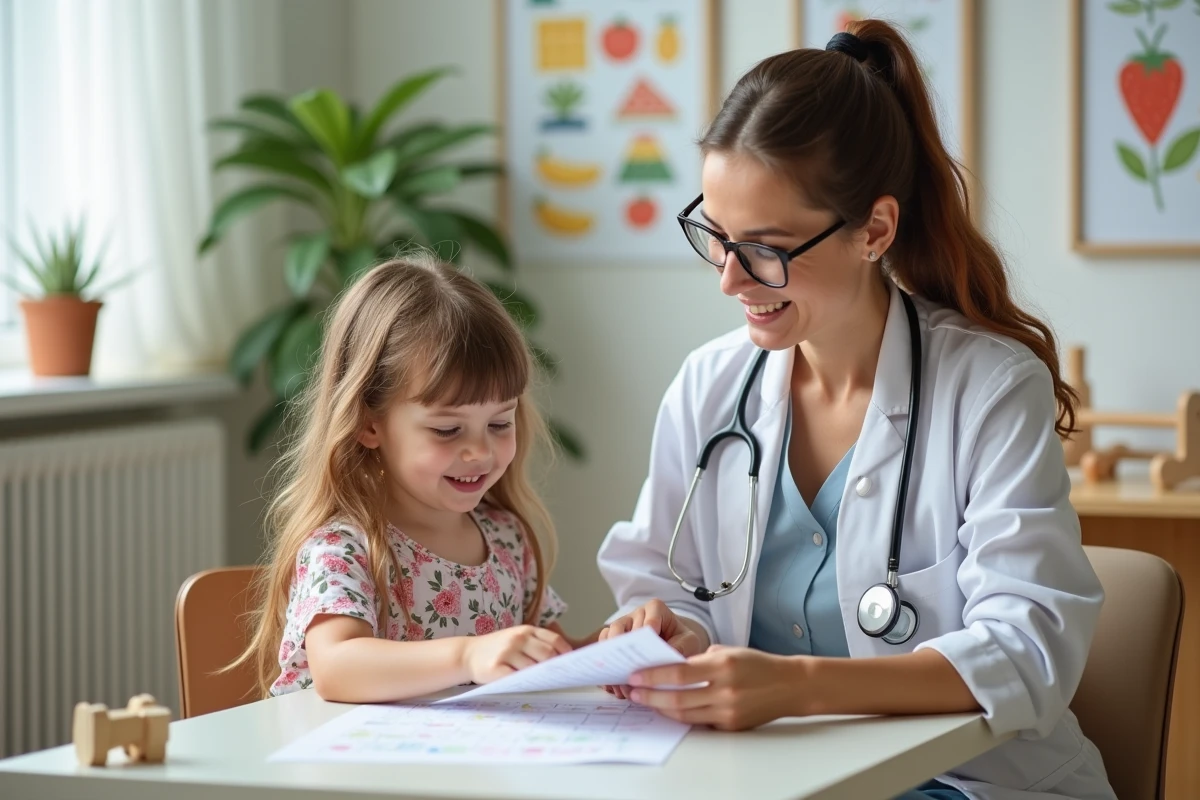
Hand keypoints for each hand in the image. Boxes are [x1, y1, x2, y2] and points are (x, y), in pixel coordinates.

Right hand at [463, 625, 571, 683]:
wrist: (468, 654)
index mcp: (526, 630)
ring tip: (548, 685)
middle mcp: (517, 639)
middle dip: (557, 668)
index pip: (554, 640)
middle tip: (562, 679)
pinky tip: (530, 688)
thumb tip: (562, 662)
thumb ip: (536, 645)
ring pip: (533, 669)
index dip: (566, 653)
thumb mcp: (517, 639)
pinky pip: (517, 679)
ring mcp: (506, 653)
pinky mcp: (496, 669)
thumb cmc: (498, 648)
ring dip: (542, 679)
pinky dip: (526, 684)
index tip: (572, 664)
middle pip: (547, 655)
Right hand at [598, 600, 706, 698]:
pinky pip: (603, 652)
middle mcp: (635, 615)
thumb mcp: (689, 642)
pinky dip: (607, 669)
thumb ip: (681, 647)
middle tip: (629, 670)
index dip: (648, 627)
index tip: (649, 641)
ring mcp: (622, 627)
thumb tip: (665, 658)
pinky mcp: (613, 642)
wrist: (676, 646)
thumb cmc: (682, 641)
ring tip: (621, 685)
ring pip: (607, 638)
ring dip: (611, 661)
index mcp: (655, 609)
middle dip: (624, 651)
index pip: (650, 615)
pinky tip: (615, 687)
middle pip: (622, 627)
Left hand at [625, 645, 800, 730]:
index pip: (678, 672)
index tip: (635, 675)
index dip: (653, 676)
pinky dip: (681, 715)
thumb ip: (700, 659)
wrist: (789, 686)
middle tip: (632, 692)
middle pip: (676, 697)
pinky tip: (668, 708)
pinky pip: (699, 722)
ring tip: (646, 700)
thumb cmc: (757, 664)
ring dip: (661, 708)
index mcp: (722, 665)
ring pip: (684, 714)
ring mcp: (728, 711)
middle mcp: (724, 690)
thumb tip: (670, 666)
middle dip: (649, 695)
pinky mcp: (730, 725)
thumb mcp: (729, 651)